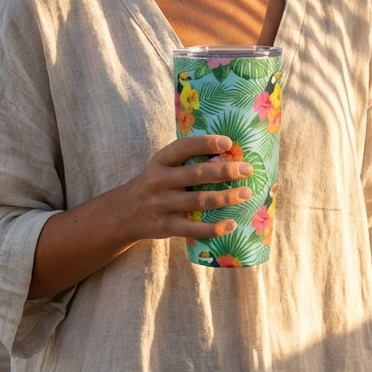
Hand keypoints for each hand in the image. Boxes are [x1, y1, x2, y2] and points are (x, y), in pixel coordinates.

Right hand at [28, 135, 252, 298]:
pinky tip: (232, 224)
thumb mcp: (163, 166)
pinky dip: (213, 228)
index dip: (206, 143)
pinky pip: (193, 229)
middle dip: (224, 171)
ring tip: (245, 194)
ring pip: (198, 202)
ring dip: (225, 198)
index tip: (228, 143)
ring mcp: (162, 205)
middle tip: (246, 170)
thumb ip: (187, 161)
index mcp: (161, 161)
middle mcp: (160, 181)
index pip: (184, 147)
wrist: (125, 213)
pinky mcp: (166, 227)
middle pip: (196, 175)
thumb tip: (229, 154)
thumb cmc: (156, 183)